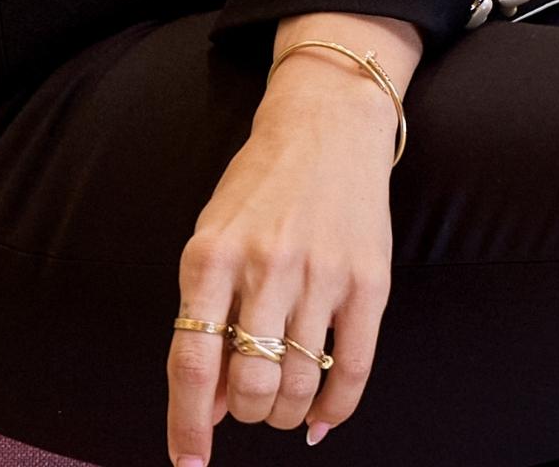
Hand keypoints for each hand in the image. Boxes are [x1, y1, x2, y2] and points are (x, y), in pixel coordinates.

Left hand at [166, 15, 417, 461]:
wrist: (326, 125)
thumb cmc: (258, 189)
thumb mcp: (212, 238)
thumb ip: (205, 316)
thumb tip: (212, 404)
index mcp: (210, 256)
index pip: (192, 361)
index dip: (189, 423)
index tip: (190, 463)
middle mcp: (264, 266)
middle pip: (250, 384)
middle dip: (247, 412)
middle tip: (250, 404)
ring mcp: (320, 274)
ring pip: (299, 384)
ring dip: (287, 413)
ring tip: (283, 405)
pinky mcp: (368, 281)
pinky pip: (353, 371)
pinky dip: (335, 410)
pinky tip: (321, 419)